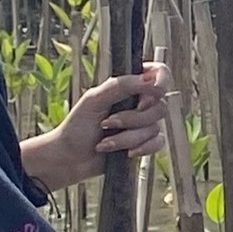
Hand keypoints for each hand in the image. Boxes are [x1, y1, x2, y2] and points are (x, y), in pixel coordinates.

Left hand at [21, 64, 171, 193]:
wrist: (70, 159)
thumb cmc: (76, 127)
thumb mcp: (94, 99)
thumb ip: (121, 86)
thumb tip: (150, 81)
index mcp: (127, 86)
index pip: (158, 73)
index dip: (161, 81)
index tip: (154, 91)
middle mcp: (138, 103)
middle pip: (160, 106)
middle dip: (133, 119)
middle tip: (108, 123)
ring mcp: (143, 124)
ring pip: (154, 127)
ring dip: (128, 137)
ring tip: (105, 141)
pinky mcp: (145, 143)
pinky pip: (157, 143)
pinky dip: (141, 148)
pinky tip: (125, 153)